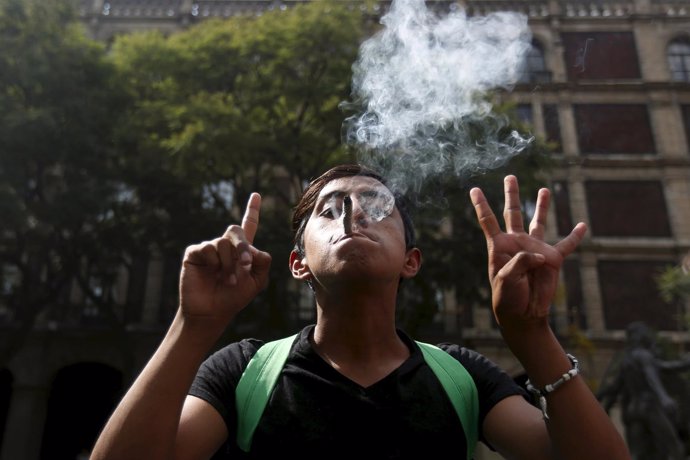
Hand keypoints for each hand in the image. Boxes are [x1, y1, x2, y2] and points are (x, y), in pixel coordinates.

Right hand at [178, 193, 271, 328]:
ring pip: (224, 242)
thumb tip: (255, 248)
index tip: (256, 195)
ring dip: (229, 263)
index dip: (252, 210)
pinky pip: (209, 247)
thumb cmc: (234, 298)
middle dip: (243, 247)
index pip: (248, 225)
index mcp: (241, 251)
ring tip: (228, 280)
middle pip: (235, 230)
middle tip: (245, 265)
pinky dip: (215, 262)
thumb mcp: (257, 282)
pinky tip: (213, 273)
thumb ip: (263, 262)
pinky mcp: (195, 253)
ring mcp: (209, 248)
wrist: (212, 312)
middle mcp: (224, 246)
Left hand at [470, 176, 585, 328]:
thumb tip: (540, 253)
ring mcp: (535, 249)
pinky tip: (582, 225)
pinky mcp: (552, 259)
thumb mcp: (507, 279)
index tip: (474, 189)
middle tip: (510, 177)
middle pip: (513, 213)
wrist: (524, 313)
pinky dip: (575, 236)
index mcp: (499, 246)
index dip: (481, 205)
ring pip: (539, 222)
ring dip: (542, 206)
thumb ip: (521, 262)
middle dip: (511, 195)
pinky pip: (566, 245)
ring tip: (544, 190)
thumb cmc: (508, 297)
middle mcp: (517, 243)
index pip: (489, 221)